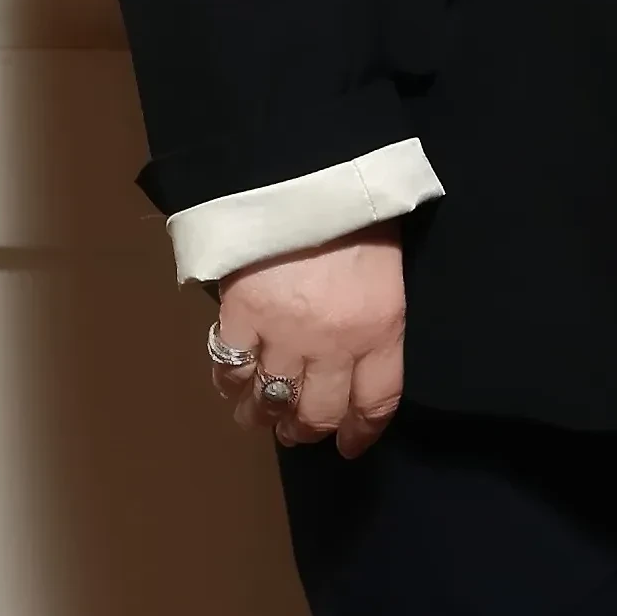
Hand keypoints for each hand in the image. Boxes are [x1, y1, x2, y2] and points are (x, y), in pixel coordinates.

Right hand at [207, 234, 405, 455]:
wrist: (310, 170)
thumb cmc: (358, 214)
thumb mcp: (387, 272)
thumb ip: (375, 320)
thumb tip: (356, 362)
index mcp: (381, 328)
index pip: (376, 403)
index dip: (360, 433)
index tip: (347, 445)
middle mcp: (335, 343)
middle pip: (319, 411)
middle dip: (306, 430)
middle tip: (295, 432)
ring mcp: (285, 331)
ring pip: (271, 399)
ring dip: (262, 417)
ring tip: (257, 417)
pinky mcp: (242, 312)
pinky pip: (231, 366)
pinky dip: (229, 381)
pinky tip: (231, 382)